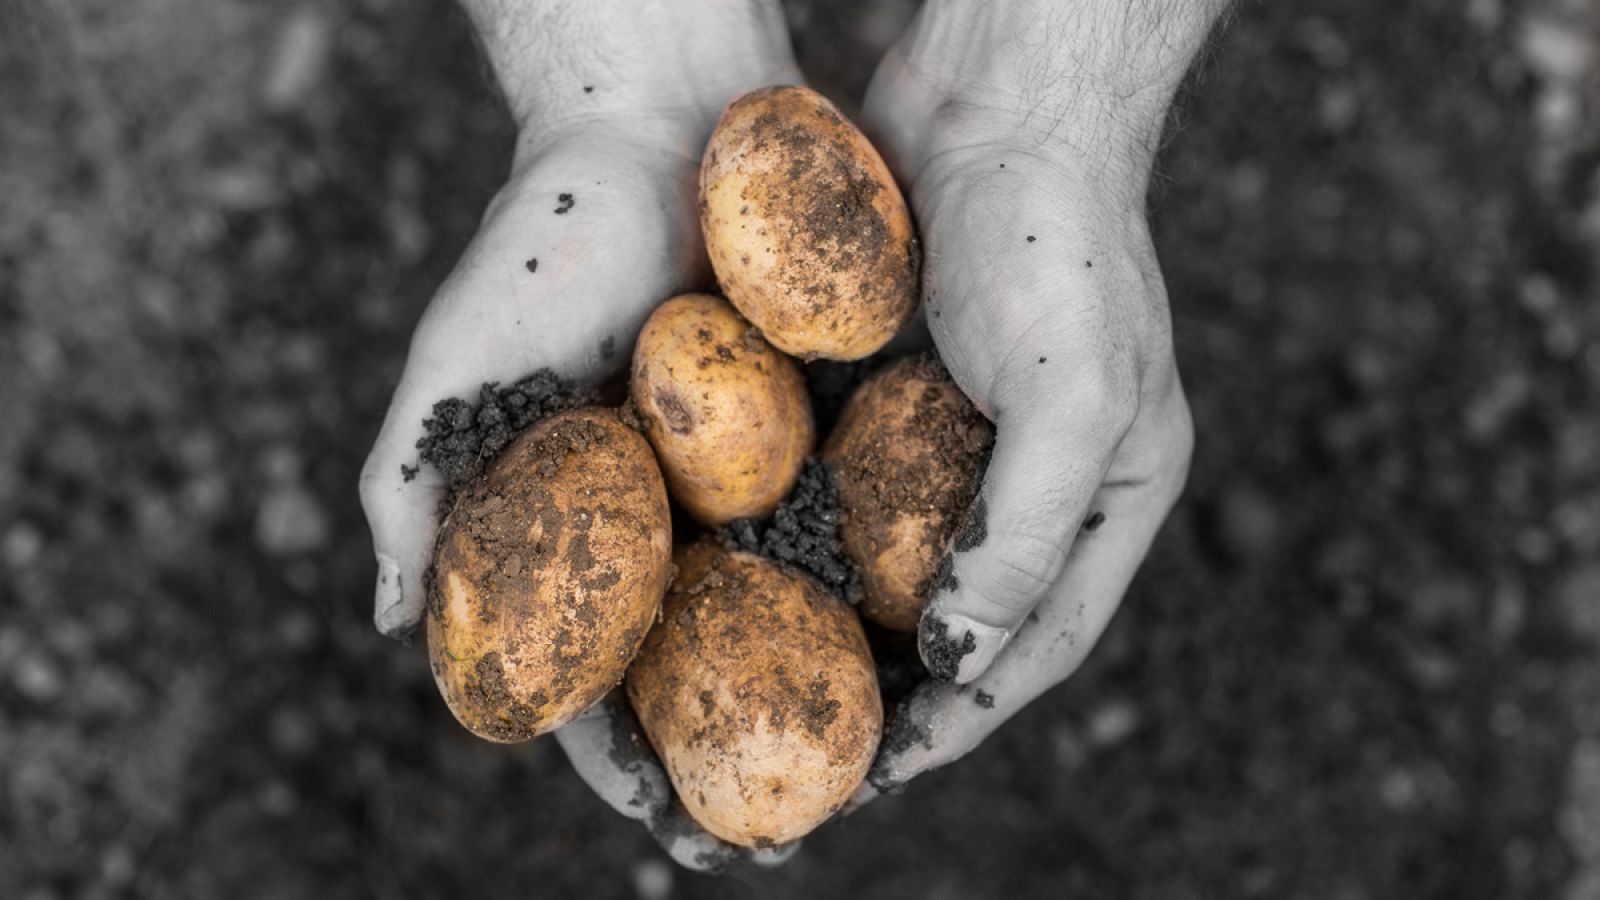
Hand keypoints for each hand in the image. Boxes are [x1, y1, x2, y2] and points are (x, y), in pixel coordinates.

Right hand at [357, 0, 802, 869]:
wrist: (652, 133)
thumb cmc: (539, 245)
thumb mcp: (453, 368)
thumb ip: (407, 488)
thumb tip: (388, 621)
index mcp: (574, 528)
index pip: (593, 671)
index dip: (621, 755)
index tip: (664, 822)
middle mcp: (660, 519)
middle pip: (696, 666)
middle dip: (732, 756)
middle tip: (778, 833)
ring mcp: (738, 479)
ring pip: (778, 611)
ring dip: (811, 696)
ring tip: (860, 771)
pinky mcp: (808, 428)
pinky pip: (841, 524)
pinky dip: (863, 589)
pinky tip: (907, 643)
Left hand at [849, 0, 1220, 802]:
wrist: (988, 99)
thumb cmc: (1054, 240)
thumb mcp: (1074, 397)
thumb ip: (1028, 537)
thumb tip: (962, 663)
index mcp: (1114, 492)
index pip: (1041, 638)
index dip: (970, 715)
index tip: (888, 771)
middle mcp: (1040, 475)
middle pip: (966, 618)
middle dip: (898, 693)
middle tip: (817, 758)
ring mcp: (963, 432)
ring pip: (900, 563)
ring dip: (845, 629)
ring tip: (770, 691)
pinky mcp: (895, 391)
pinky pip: (851, 488)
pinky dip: (808, 540)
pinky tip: (745, 578)